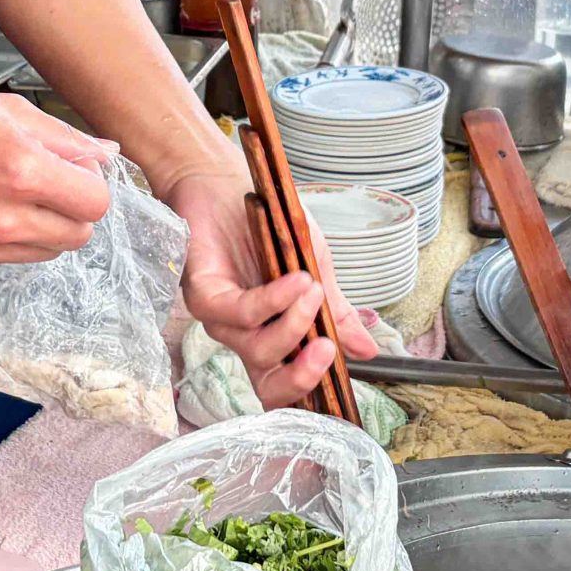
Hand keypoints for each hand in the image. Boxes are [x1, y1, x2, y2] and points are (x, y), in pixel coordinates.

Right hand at [0, 83, 115, 268]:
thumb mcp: (9, 110)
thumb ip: (65, 138)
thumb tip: (107, 154)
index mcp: (23, 174)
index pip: (96, 203)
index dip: (90, 183)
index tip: (74, 171)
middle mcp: (5, 219)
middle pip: (78, 235)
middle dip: (72, 209)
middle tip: (48, 182)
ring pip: (48, 251)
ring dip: (45, 226)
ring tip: (13, 193)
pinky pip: (10, 257)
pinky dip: (10, 238)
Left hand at [164, 165, 377, 408]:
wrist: (226, 178)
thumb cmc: (268, 223)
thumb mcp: (315, 267)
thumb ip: (336, 311)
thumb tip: (367, 351)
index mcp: (271, 334)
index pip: (285, 385)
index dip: (312, 392)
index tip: (342, 378)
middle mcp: (243, 335)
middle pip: (269, 384)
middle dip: (302, 376)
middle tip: (329, 350)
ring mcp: (221, 319)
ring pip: (258, 349)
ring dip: (294, 323)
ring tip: (312, 289)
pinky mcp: (203, 294)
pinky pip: (240, 313)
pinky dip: (273, 301)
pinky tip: (296, 282)